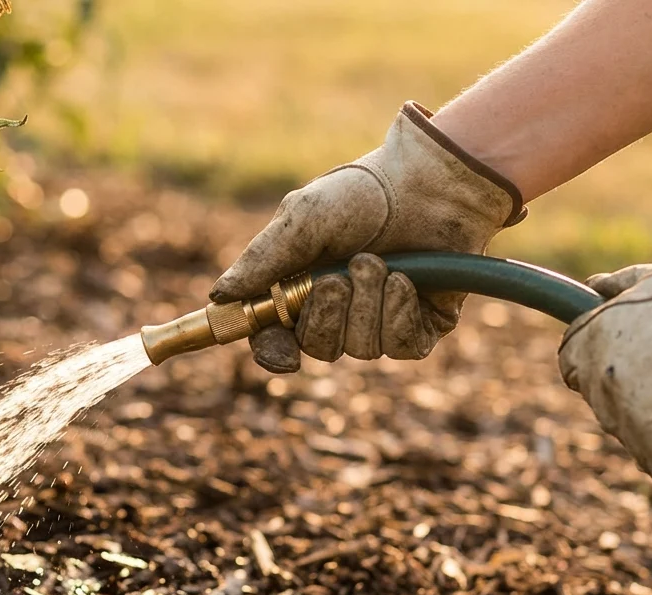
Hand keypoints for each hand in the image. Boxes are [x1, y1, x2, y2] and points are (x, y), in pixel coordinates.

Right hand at [211, 101, 524, 372]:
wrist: (432, 181)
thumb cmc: (363, 193)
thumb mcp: (302, 218)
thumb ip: (263, 259)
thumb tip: (219, 294)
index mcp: (301, 287)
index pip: (276, 338)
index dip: (275, 352)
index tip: (283, 355)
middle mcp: (339, 310)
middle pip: (318, 348)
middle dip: (326, 315)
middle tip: (337, 278)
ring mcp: (380, 320)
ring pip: (362, 348)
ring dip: (367, 304)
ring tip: (379, 262)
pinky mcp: (421, 325)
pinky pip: (403, 346)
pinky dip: (399, 311)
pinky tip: (406, 280)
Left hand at [558, 246, 651, 499]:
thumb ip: (620, 285)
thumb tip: (593, 287)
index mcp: (590, 346)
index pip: (572, 365)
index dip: (601, 363)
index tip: (634, 361)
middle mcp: (601, 390)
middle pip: (605, 403)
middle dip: (634, 393)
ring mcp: (631, 430)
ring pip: (638, 437)